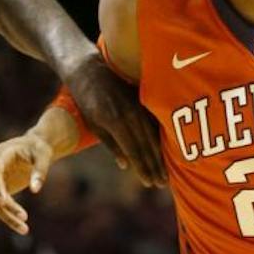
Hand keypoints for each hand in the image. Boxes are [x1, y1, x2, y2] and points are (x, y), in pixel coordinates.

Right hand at [0, 132, 53, 234]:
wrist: (35, 148)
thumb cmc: (39, 148)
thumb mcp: (44, 155)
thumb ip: (40, 171)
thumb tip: (35, 190)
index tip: (3, 201)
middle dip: (7, 207)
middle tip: (24, 218)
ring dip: (8, 217)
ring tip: (24, 229)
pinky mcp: (0, 189)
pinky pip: (2, 206)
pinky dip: (10, 216)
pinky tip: (22, 226)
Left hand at [67, 54, 165, 186]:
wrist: (90, 69)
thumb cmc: (87, 100)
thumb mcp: (95, 125)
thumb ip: (112, 145)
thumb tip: (125, 165)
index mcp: (116, 122)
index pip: (134, 151)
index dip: (142, 169)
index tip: (149, 183)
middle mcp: (131, 115)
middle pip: (147, 146)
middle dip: (155, 166)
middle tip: (162, 184)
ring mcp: (140, 106)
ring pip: (154, 135)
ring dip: (160, 155)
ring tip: (166, 172)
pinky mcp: (144, 100)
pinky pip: (155, 123)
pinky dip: (161, 139)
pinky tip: (167, 151)